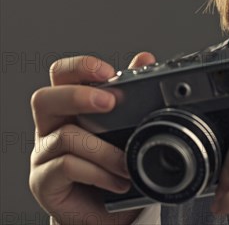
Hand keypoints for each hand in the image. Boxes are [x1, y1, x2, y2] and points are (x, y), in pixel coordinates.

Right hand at [29, 52, 155, 224]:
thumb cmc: (114, 164)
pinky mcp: (44, 181)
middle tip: (110, 103)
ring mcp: (44, 154)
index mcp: (70, 106)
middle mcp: (52, 126)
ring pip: (64, 135)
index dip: (80, 67)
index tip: (108, 71)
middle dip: (78, 96)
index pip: (61, 74)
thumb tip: (144, 59)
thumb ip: (131, 92)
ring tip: (126, 162)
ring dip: (102, 148)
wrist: (108, 212)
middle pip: (45, 98)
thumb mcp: (126, 126)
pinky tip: (118, 180)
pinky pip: (65, 167)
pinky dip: (98, 171)